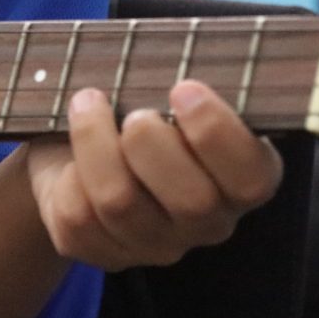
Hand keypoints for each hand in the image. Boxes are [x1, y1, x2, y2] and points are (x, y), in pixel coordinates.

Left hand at [28, 82, 283, 268]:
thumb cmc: (136, 104)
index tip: (183, 88)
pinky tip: (71, 153)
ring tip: (87, 103)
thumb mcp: (166, 87)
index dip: (217, 135)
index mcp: (242, 179)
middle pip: (191, 201)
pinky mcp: (103, 253)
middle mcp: (207, 221)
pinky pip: (79, 218)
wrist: (73, 145)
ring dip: (96, 143)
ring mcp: (155, 244)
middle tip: (135, 112)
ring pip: (122, 204)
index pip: (251, 178)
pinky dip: (67, 173)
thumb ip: (184, 80)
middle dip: (153, 144)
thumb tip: (180, 65)